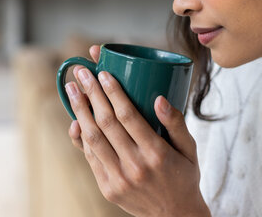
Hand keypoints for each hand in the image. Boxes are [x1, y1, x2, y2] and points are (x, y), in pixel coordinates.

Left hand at [67, 44, 210, 216]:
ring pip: (93, 138)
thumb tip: (159, 98)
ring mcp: (118, 179)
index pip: (129, 116)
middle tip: (82, 72)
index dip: (113, 92)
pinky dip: (81, 137)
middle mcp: (135, 166)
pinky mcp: (107, 188)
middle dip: (92, 93)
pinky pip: (90, 157)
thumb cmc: (184, 176)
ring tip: (72, 89)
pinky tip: (76, 119)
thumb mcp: (190, 149)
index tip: (104, 73)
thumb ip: (176, 123)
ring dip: (80, 111)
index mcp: (157, 153)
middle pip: (106, 123)